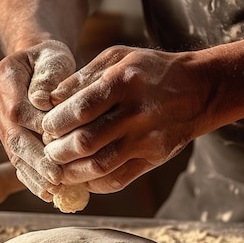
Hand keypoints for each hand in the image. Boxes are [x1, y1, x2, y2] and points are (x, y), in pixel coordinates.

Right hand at [0, 40, 75, 199]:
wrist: (37, 63)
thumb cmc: (50, 60)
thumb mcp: (52, 57)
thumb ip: (48, 77)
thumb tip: (41, 102)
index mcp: (4, 79)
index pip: (18, 110)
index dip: (37, 128)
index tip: (58, 142)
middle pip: (14, 137)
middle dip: (36, 159)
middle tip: (56, 177)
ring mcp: (1, 123)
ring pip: (15, 153)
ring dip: (34, 174)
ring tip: (53, 191)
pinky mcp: (9, 137)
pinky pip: (18, 160)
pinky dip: (32, 178)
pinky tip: (47, 193)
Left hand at [41, 45, 209, 193]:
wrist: (198, 90)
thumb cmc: (150, 71)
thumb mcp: (117, 58)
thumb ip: (81, 77)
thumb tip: (48, 100)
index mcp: (125, 83)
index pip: (80, 109)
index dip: (56, 123)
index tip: (45, 127)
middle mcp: (137, 113)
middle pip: (86, 142)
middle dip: (57, 151)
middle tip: (47, 151)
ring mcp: (147, 140)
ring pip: (99, 166)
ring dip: (71, 172)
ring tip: (58, 167)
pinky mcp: (154, 159)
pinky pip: (117, 180)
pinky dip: (93, 184)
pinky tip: (81, 177)